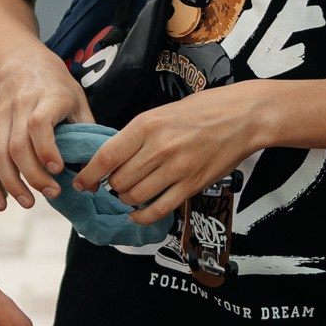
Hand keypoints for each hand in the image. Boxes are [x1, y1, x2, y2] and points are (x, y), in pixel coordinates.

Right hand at [0, 49, 89, 210]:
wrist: (23, 63)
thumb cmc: (57, 87)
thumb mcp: (79, 102)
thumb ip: (87, 136)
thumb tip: (94, 180)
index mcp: (47, 97)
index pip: (39, 124)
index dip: (46, 149)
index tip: (58, 169)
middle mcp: (19, 106)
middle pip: (17, 145)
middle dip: (33, 175)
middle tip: (51, 194)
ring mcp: (0, 116)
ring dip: (11, 183)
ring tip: (28, 203)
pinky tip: (0, 203)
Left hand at [74, 82, 275, 229]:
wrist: (244, 116)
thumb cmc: (204, 110)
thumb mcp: (163, 112)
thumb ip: (138, 134)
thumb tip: (114, 158)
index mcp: (147, 125)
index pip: (106, 157)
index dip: (89, 174)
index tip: (81, 182)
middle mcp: (159, 148)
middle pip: (119, 180)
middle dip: (111, 186)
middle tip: (115, 183)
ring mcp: (176, 169)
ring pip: (135, 196)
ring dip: (126, 199)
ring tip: (130, 193)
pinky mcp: (192, 185)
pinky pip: (159, 209)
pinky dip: (142, 216)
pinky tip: (138, 213)